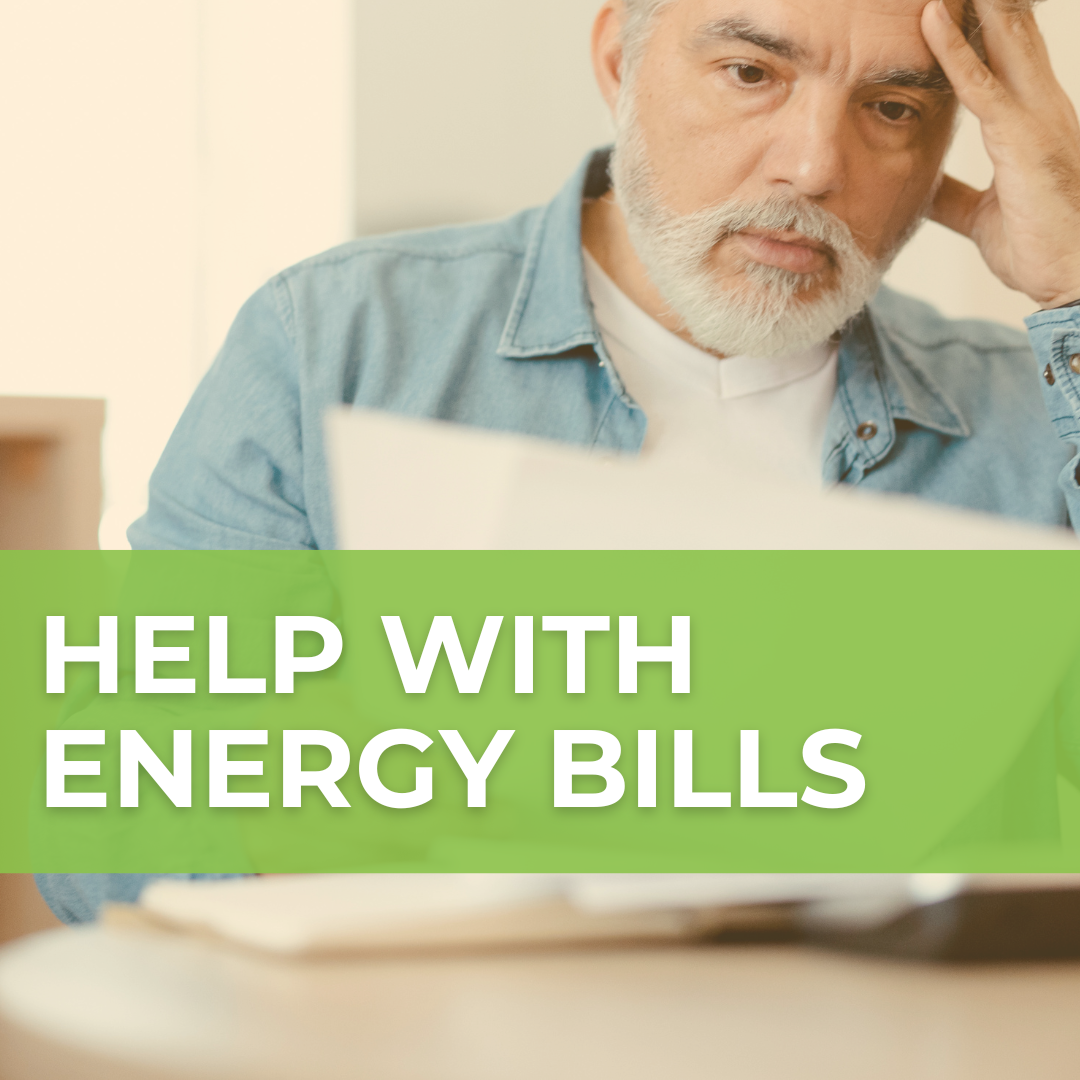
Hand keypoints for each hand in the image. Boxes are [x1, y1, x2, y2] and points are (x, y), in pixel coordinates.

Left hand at [921, 0, 1079, 308]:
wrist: (1072, 277)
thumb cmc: (1037, 246)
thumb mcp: (982, 215)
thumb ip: (955, 196)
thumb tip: (925, 189)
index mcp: (1032, 119)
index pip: (1002, 55)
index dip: (975, 23)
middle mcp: (1040, 104)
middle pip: (1007, 32)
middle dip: (979, 2)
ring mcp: (1035, 115)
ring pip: (996, 40)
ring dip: (967, 8)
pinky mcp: (1021, 137)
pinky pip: (980, 85)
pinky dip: (952, 52)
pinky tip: (929, 22)